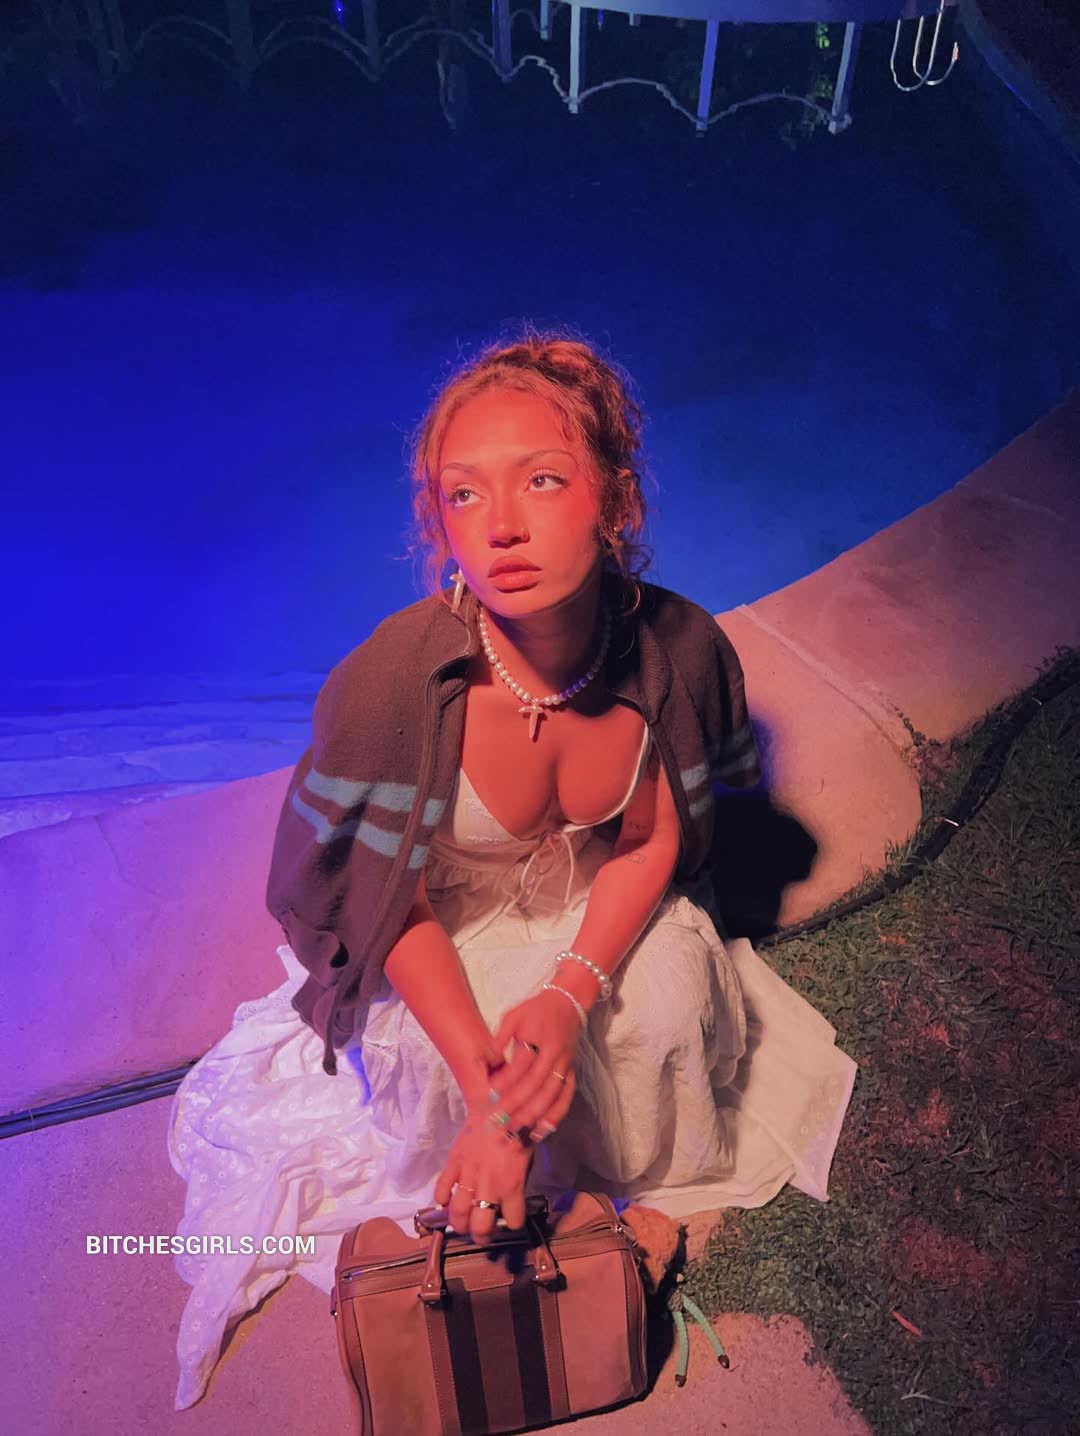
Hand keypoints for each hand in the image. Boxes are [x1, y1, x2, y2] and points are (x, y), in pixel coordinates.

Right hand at [433, 1113, 532, 1243]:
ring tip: (461, 1225)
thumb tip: (511, 1202)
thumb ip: (517, 1184)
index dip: (513, 1223)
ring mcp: (468, 1175)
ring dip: (458, 1224)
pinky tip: (445, 1200)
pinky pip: (441, 1188)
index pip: (514, 1221)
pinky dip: (441, 1198)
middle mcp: (489, 1185)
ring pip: (458, 1213)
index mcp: (512, 1185)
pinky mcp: (453, 1162)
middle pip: (480, 1226)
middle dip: (480, 1236)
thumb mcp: (527, 1160)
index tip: (511, 1220)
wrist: (497, 1104)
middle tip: (480, 1234)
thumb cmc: (518, 1131)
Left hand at [488, 990, 579, 1140]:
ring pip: (552, 1094)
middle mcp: (554, 1052)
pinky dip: (555, 1116)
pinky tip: (541, 1130)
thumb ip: (499, 1039)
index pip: (522, 1063)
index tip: (490, 1092)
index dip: (506, 1079)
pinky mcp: (572, 1072)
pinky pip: (566, 1097)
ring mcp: (566, 1064)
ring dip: (533, 1114)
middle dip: (517, 1104)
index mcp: (538, 1035)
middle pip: (536, 1083)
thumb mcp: (513, 1016)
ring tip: (515, 1129)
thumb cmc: (535, 1011)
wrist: (568, 1004)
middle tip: (499, 1120)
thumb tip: (485, 1062)